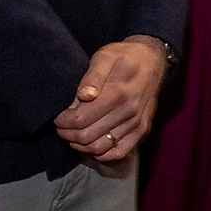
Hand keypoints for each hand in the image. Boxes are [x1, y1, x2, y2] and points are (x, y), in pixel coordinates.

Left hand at [55, 38, 167, 164]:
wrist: (153, 60)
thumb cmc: (124, 56)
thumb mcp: (105, 56)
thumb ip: (93, 76)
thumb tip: (84, 96)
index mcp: (117, 93)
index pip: (81, 119)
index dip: (64, 122)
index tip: (58, 118)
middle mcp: (129, 112)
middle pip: (88, 136)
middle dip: (68, 135)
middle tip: (61, 128)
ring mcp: (137, 124)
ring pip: (101, 148)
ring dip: (81, 146)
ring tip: (72, 136)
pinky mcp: (142, 131)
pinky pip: (119, 153)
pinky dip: (101, 154)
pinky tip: (91, 145)